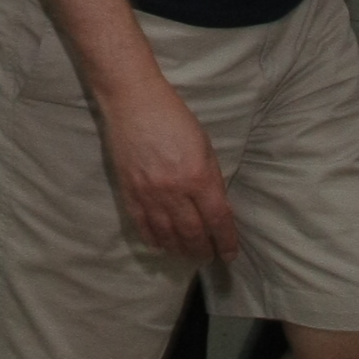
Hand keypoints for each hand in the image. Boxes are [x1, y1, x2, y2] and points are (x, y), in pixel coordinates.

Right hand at [93, 78, 238, 262]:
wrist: (133, 101)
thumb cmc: (174, 117)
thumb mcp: (204, 145)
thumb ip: (211, 178)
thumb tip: (216, 207)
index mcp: (199, 176)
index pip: (217, 220)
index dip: (226, 242)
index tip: (229, 254)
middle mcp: (174, 191)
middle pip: (193, 234)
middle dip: (203, 250)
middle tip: (208, 257)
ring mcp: (149, 194)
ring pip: (167, 236)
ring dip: (180, 250)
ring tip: (187, 254)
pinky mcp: (128, 192)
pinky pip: (142, 226)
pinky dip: (153, 240)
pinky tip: (161, 245)